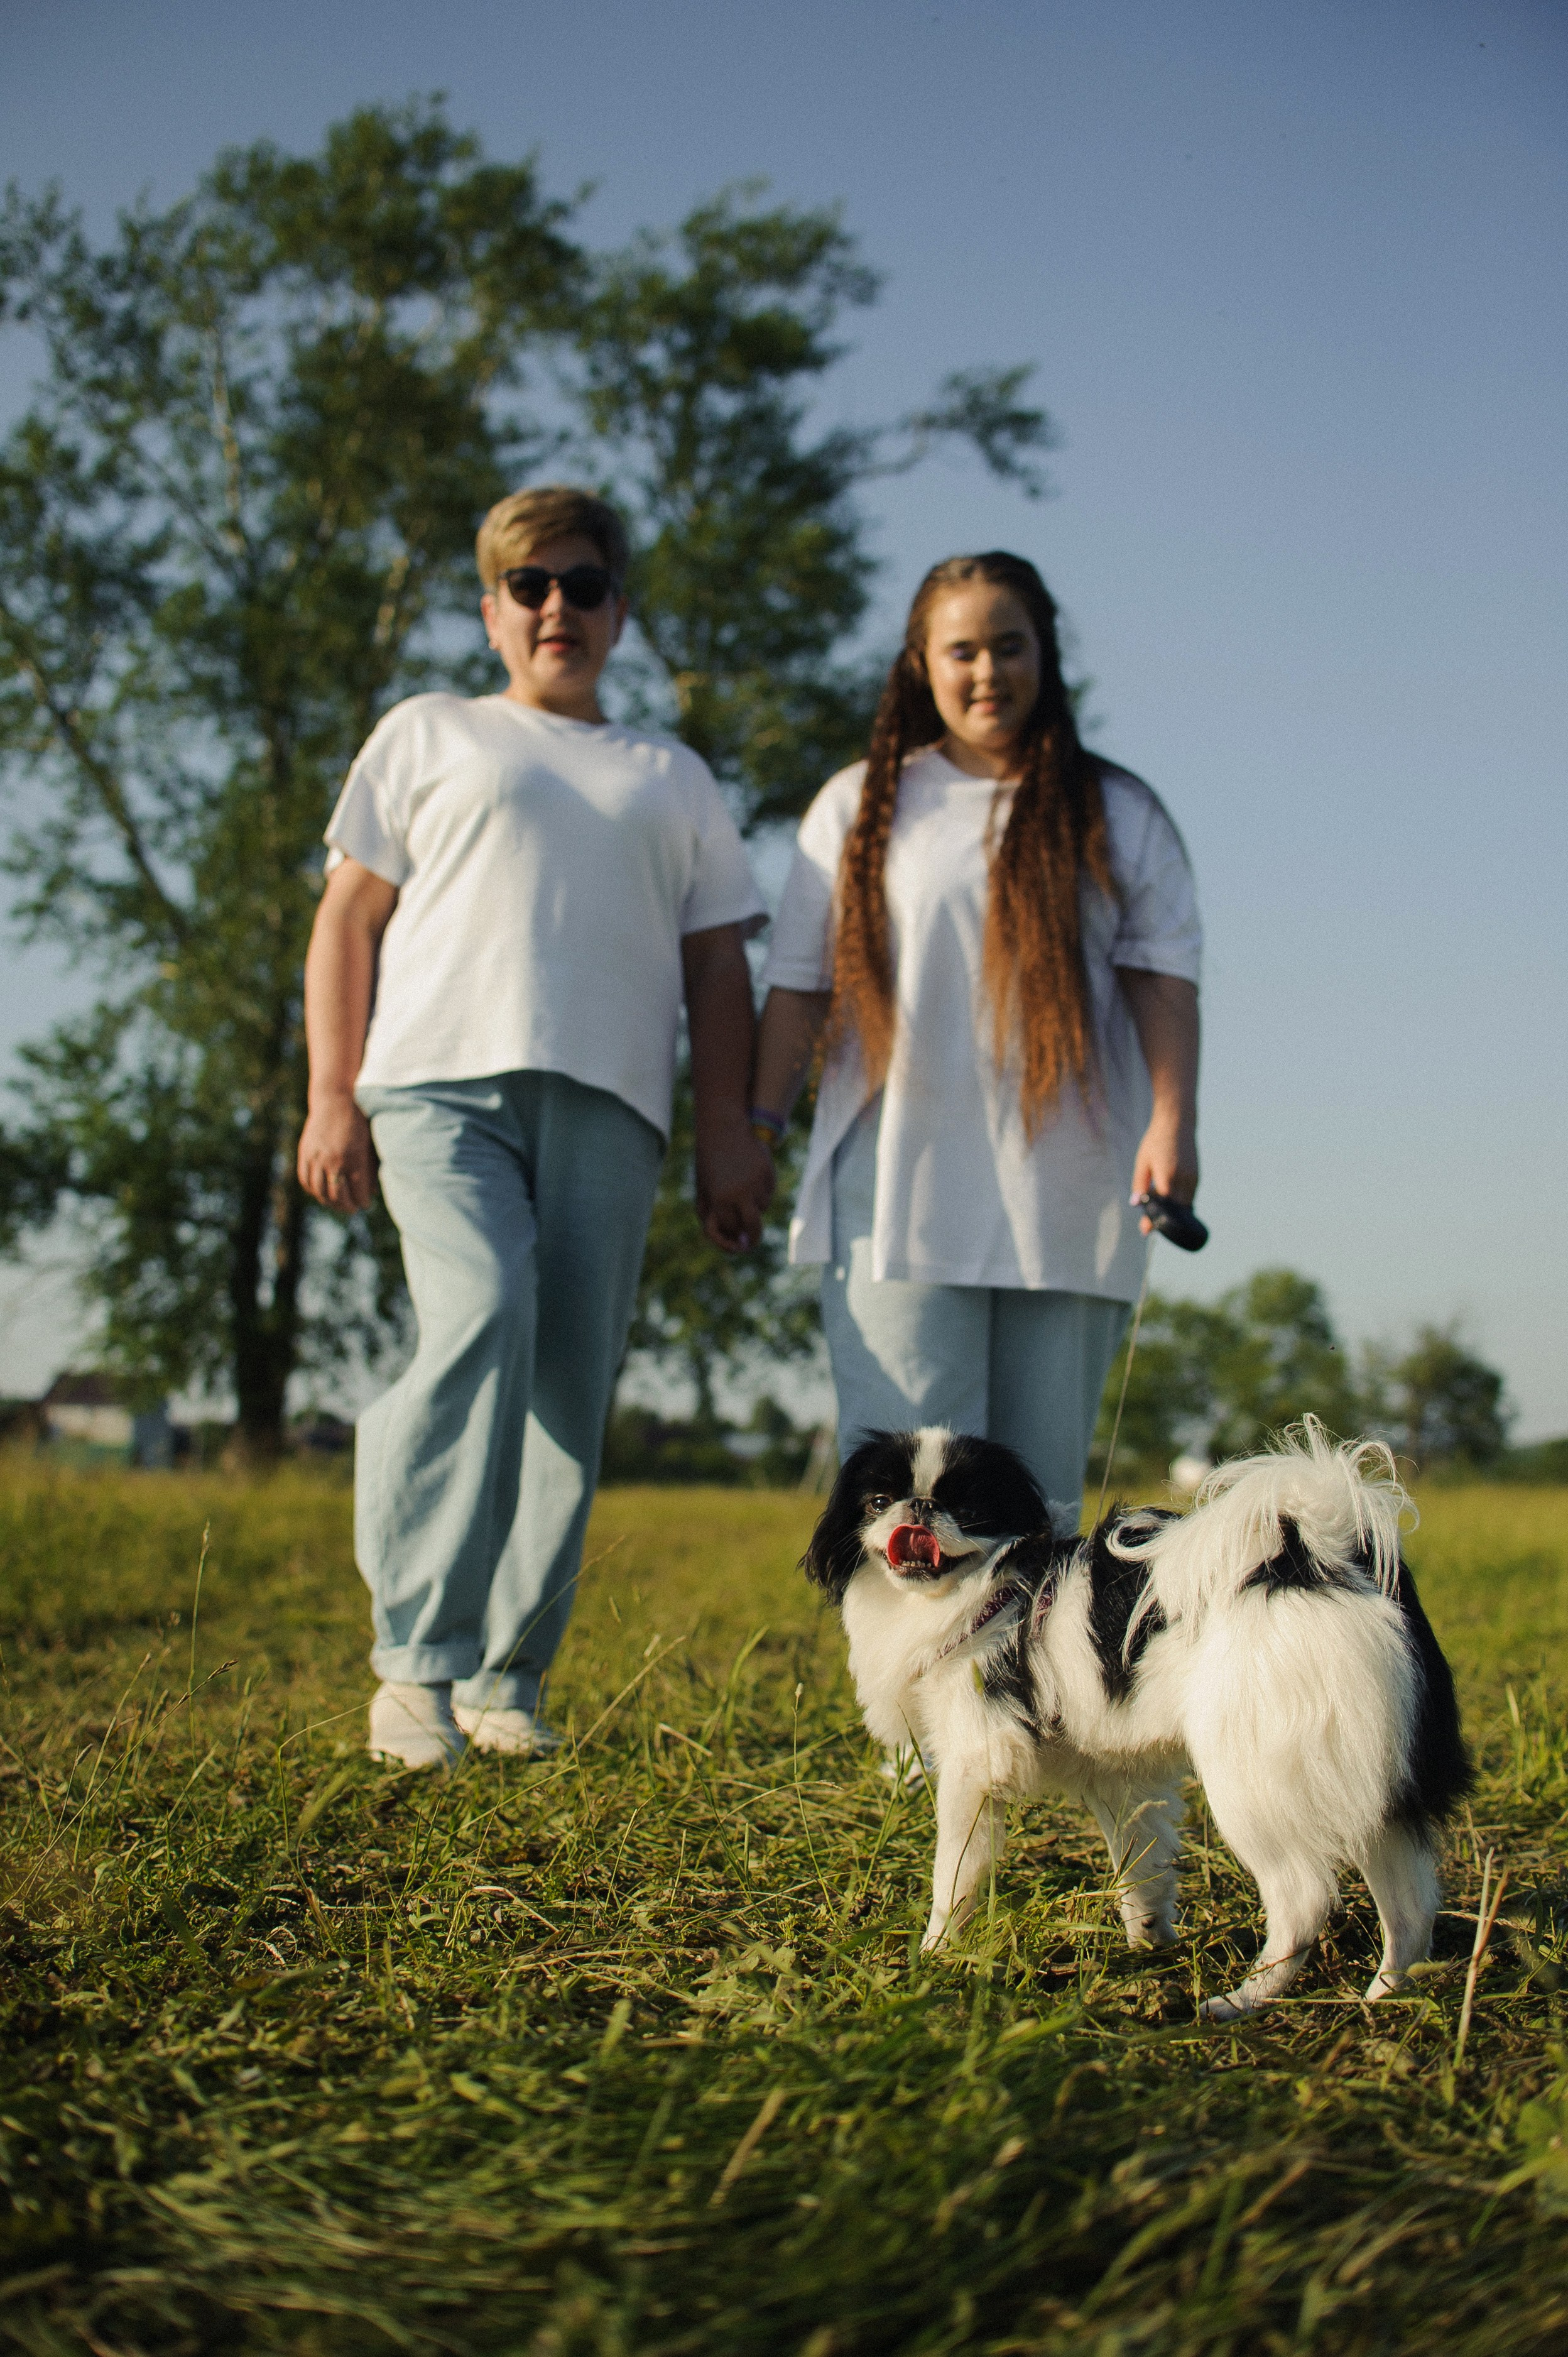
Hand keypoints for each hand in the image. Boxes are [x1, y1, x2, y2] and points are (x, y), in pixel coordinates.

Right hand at [297, 1089, 377, 1212]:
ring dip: (329, 1202)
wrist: (335, 1099)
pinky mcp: (305, 1153)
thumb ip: (370, 1169)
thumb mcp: (369, 1144)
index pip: (357, 1193)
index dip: (362, 1202)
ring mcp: (316, 1158)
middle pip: (338, 1196)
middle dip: (347, 1206)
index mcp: (353, 1159)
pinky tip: (321, 1193)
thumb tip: (372, 1192)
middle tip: (353, 1208)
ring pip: (320, 1191)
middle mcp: (333, 1161)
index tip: (366, 1205)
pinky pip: (306, 1180)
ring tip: (338, 1204)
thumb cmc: (358, 1121)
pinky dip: (313, 1190)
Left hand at [694, 1118, 774, 1253]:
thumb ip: (713, 1217)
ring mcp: (757, 1181)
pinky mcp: (768, 1171)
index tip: (728, 1221)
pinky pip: (769, 1191)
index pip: (731, 1227)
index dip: (729, 1227)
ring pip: (763, 1207)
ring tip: (743, 1188)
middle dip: (753, 1237)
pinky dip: (762, 1190)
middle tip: (751, 1240)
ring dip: (755, 1205)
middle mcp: (740, 1191)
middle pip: (754, 1226)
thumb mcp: (703, 1190)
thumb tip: (736, 1243)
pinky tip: (751, 1176)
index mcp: (720, 1198)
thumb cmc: (708, 1163)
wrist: (722, 1128)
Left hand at [1131, 1109, 1197, 1232]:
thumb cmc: (1155, 1142)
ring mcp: (1192, 1179)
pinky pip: (1189, 1198)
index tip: (1145, 1231)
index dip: (1154, 1220)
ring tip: (1159, 1212)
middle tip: (1149, 1225)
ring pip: (1184, 1206)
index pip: (1162, 1207)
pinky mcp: (1197, 1177)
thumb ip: (1140, 1185)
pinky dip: (1180, 1203)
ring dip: (1173, 1213)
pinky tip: (1170, 1200)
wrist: (1177, 1124)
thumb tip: (1136, 1204)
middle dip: (1163, 1220)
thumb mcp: (1142, 1163)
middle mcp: (1182, 1180)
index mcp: (1166, 1176)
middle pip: (1175, 1210)